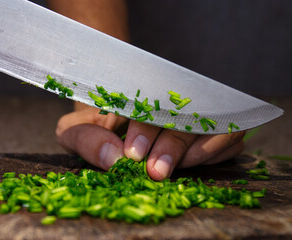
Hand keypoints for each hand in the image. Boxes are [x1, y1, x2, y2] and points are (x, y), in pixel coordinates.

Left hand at [56, 105, 245, 180]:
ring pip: (217, 124)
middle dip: (173, 144)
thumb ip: (85, 138)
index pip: (153, 99)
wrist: (115, 113)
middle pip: (189, 111)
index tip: (133, 154)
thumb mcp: (76, 130)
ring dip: (198, 152)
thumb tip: (114, 157)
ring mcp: (196, 109)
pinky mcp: (214, 127)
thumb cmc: (96, 123)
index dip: (147, 126)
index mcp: (139, 89)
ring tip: (174, 169)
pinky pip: (231, 139)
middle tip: (156, 171)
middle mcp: (173, 95)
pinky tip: (192, 163)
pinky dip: (216, 154)